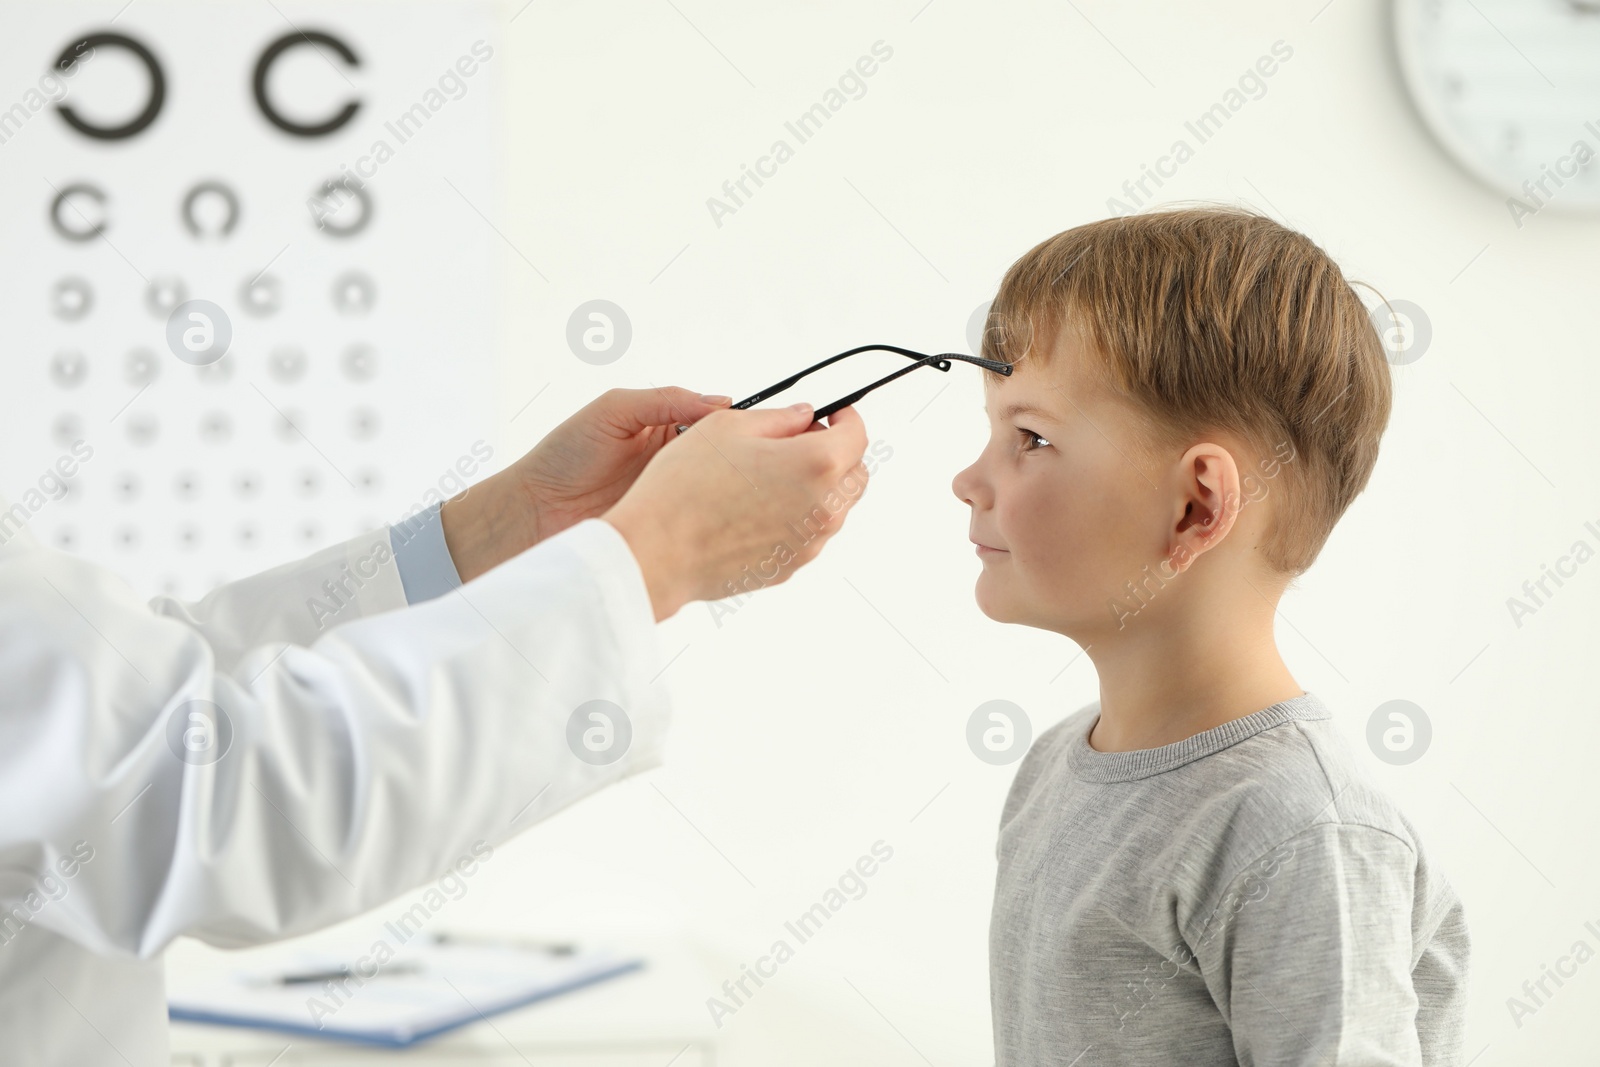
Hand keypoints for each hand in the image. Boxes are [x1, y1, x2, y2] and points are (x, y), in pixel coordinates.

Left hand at [441, 387, 730, 582]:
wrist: (535, 511)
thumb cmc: (565, 454)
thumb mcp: (613, 409)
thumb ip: (665, 400)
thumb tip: (720, 400)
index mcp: (664, 425)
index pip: (715, 418)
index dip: (737, 420)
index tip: (757, 425)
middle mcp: (674, 458)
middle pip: (724, 453)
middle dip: (743, 454)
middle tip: (758, 457)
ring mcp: (674, 493)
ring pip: (719, 487)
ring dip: (732, 487)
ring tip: (747, 485)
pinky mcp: (669, 524)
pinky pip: (701, 518)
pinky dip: (716, 516)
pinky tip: (726, 514)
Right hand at [603, 402, 871, 621]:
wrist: (658, 550)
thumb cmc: (685, 487)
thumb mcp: (729, 426)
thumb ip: (779, 418)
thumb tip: (802, 417)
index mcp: (817, 465)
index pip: (857, 434)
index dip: (845, 418)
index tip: (832, 414)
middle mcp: (824, 509)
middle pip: (854, 475)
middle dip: (836, 453)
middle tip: (797, 441)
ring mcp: (809, 544)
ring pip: (832, 507)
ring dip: (816, 487)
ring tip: (767, 476)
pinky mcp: (789, 566)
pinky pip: (806, 534)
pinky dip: (794, 516)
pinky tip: (754, 507)